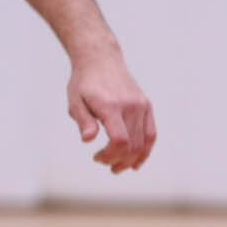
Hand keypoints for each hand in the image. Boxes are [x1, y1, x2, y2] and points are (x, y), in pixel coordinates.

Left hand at [66, 45, 155, 172]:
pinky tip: (137, 161)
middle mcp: (130, 106)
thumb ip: (83, 121)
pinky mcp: (146, 106)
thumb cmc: (85, 82)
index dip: (110, 155)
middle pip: (132, 144)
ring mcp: (141, 106)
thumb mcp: (76, 101)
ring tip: (119, 167)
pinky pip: (151, 133)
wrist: (101, 59)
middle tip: (106, 165)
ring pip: (144, 142)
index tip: (96, 157)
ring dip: (132, 159)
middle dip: (119, 161)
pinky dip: (146, 150)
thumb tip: (88, 139)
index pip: (119, 140)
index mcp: (111, 105)